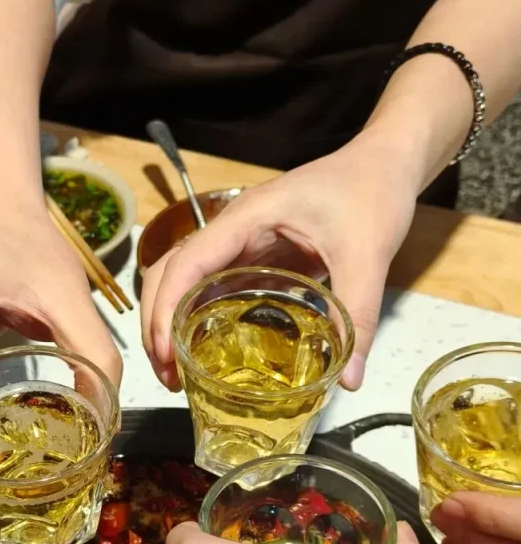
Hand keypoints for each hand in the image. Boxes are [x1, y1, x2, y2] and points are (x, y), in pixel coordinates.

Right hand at [141, 140, 417, 392]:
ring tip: (177, 370)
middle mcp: (235, 229)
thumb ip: (357, 314)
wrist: (386, 163)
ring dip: (172, 322)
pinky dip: (200, 318)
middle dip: (157, 322)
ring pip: (186, 280)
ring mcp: (242, 241)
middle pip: (170, 272)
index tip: (165, 352)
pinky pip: (215, 287)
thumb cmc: (373, 191)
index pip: (188, 261)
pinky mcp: (257, 255)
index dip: (167, 307)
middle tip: (168, 374)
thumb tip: (349, 380)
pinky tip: (207, 352)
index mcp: (248, 218)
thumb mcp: (367, 254)